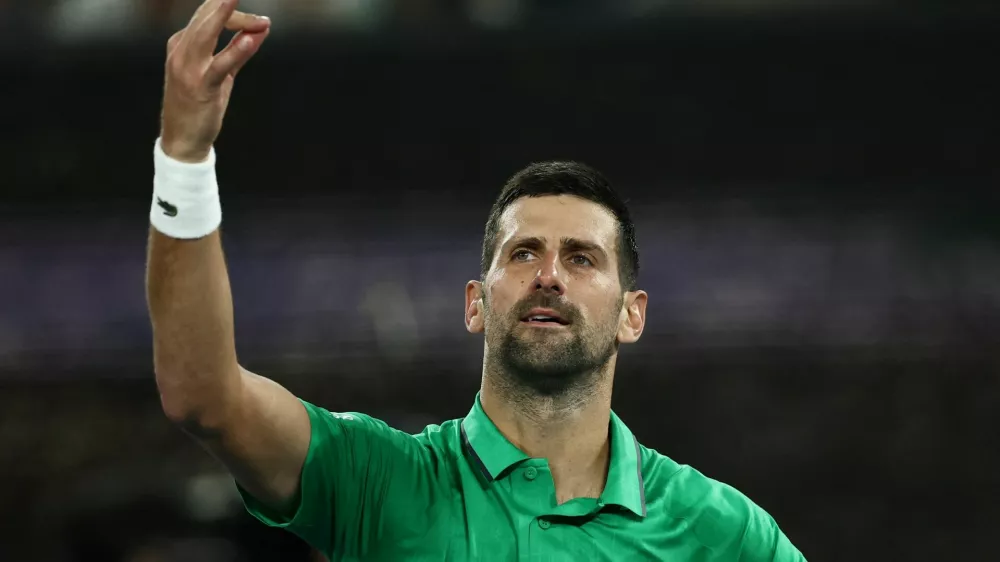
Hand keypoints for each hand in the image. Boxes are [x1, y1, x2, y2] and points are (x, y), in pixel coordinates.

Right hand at [160, 0, 270, 162]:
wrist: (182, 140)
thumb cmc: (200, 105)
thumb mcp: (221, 73)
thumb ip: (239, 51)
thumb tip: (261, 29)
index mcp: (182, 44)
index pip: (207, 14)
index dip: (235, 11)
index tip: (260, 22)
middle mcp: (181, 51)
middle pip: (207, 17)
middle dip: (229, 4)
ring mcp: (188, 69)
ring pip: (207, 33)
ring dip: (229, 15)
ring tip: (243, 4)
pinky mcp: (201, 87)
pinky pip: (220, 65)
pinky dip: (235, 50)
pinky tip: (249, 39)